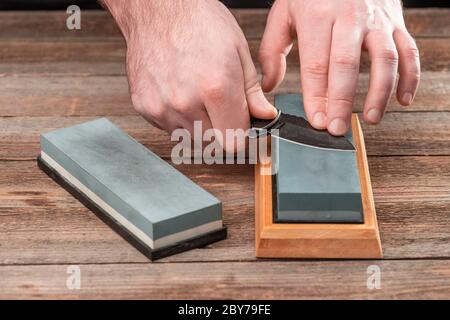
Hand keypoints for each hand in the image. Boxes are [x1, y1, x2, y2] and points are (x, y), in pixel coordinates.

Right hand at [103, 0, 276, 151]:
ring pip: (190, 138)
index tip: (239, 124)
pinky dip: (178, 118)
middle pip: (212, 144)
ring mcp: (162, 107)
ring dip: (199, 125)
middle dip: (221, 130)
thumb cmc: (198, 22)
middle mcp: (186, 103)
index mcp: (216, 88)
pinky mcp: (145, 107)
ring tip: (197, 95)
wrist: (157, 10)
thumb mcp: (238, 52)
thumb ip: (252, 92)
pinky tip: (179, 93)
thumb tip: (264, 114)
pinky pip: (168, 128)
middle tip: (219, 105)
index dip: (240, 135)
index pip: (234, 143)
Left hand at [259, 0, 419, 134]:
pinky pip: (409, 51)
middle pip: (346, 65)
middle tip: (337, 129)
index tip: (316, 121)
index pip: (316, 64)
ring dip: (379, 92)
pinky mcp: (396, 22)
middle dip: (342, 101)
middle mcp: (349, 17)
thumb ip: (272, 49)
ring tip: (370, 119)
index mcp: (317, 17)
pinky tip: (402, 100)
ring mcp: (376, 20)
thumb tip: (269, 86)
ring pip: (384, 59)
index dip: (316, 96)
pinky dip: (410, 77)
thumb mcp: (283, 12)